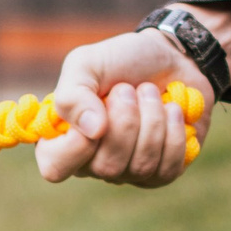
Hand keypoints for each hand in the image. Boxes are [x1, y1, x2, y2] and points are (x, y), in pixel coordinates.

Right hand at [37, 4, 230, 187]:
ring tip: (151, 91)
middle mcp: (91, 163)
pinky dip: (174, 132)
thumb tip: (94, 131)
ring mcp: (127, 172)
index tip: (99, 105)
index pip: (56, 168)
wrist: (170, 56)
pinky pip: (167, 170)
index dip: (78, 143)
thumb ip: (73, 95)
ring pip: (140, 167)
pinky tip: (171, 110)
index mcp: (62, 139)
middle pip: (107, 167)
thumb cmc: (121, 60)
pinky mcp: (161, 173)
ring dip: (152, 120)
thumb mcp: (86, 64)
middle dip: (126, 120)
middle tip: (129, 88)